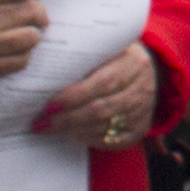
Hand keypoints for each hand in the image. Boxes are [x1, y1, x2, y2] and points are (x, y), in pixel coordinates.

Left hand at [37, 46, 157, 148]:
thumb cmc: (116, 59)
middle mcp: (142, 89)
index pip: (103, 83)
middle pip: (100, 109)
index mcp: (134, 62)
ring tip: (49, 128)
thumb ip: (85, 57)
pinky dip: (86, 138)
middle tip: (41, 122)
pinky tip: (70, 133)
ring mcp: (142, 112)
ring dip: (72, 129)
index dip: (74, 96)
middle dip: (66, 118)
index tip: (49, 104)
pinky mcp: (138, 130)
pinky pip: (110, 141)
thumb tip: (48, 72)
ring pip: (103, 127)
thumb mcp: (108, 49)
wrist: (147, 73)